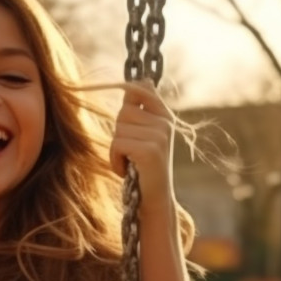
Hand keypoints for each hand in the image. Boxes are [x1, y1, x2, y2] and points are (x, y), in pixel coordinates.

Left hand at [108, 80, 175, 220]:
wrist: (154, 200)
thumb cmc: (143, 168)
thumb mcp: (144, 135)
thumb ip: (140, 109)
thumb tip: (140, 80)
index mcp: (165, 116)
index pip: (142, 89)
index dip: (128, 94)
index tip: (126, 112)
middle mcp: (165, 123)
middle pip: (124, 111)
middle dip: (119, 134)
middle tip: (131, 153)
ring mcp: (160, 135)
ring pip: (119, 129)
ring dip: (116, 149)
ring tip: (130, 162)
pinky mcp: (151, 150)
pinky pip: (118, 144)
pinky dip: (115, 160)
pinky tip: (127, 170)